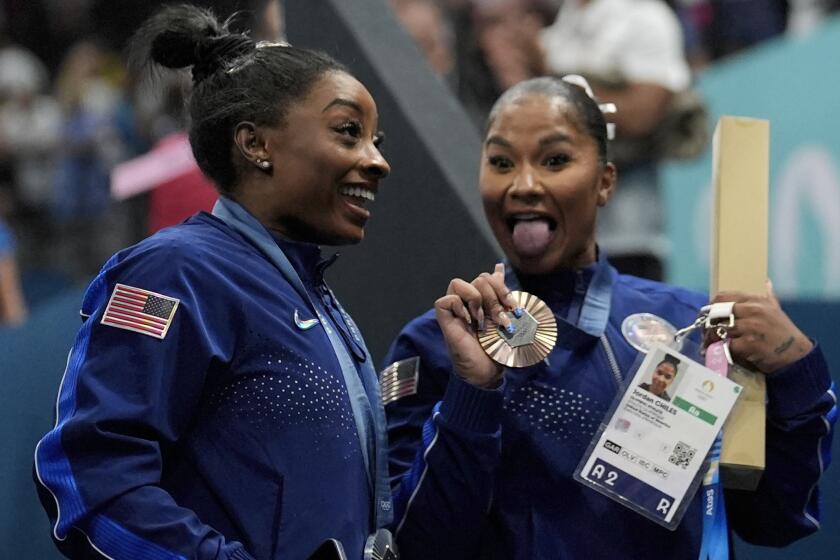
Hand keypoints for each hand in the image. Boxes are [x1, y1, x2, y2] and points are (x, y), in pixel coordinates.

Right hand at [434, 263, 516, 387]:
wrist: (486, 371)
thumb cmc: (496, 350)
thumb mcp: (506, 318)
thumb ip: (501, 295)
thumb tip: (499, 268)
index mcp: (483, 300)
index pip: (488, 277)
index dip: (502, 287)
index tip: (513, 306)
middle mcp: (468, 302)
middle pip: (479, 279)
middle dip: (495, 297)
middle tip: (501, 319)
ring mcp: (455, 309)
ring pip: (458, 283)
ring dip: (476, 299)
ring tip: (483, 320)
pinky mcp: (444, 318)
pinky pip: (446, 300)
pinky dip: (459, 307)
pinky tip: (469, 322)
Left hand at [708, 281, 812, 373]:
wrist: (796, 353)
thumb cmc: (783, 331)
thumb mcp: (776, 309)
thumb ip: (768, 295)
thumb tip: (767, 281)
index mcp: (756, 300)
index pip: (723, 297)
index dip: (711, 306)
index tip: (708, 316)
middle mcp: (752, 311)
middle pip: (717, 313)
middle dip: (708, 324)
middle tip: (705, 332)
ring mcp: (750, 327)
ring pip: (718, 329)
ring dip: (711, 339)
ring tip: (708, 344)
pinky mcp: (749, 344)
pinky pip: (726, 345)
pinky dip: (720, 350)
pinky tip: (718, 353)